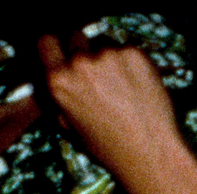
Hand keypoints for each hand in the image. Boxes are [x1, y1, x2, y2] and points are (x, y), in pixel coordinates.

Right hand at [37, 34, 181, 162]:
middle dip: (84, 51)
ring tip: (123, 89)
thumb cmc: (109, 146)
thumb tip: (55, 76)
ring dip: (111, 59)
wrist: (150, 152)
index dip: (56, 46)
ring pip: (105, 45)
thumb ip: (58, 96)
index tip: (64, 52)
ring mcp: (108, 55)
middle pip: (77, 37)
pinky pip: (128, 50)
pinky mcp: (134, 54)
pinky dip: (132, 63)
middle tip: (100, 75)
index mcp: (59, 81)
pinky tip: (138, 87)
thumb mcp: (70, 126)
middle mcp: (80, 63)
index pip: (46, 42)